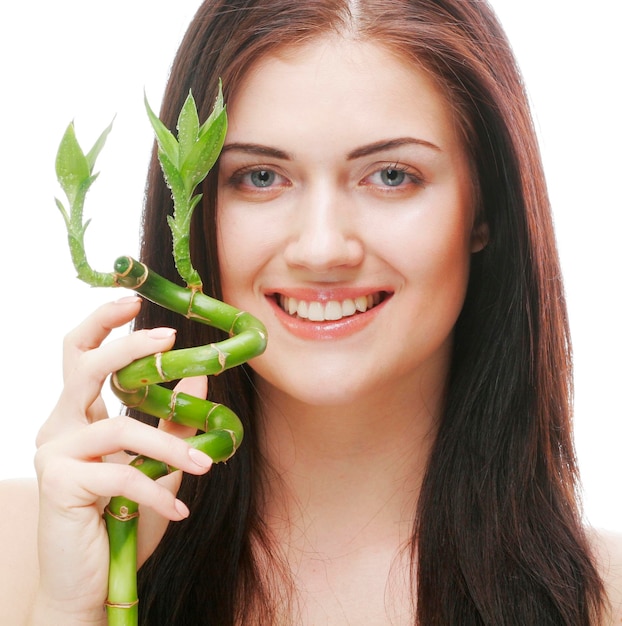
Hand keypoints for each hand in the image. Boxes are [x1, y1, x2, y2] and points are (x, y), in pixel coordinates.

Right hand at [30, 296, 210, 622]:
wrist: (91, 583)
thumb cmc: (122, 519)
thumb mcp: (157, 463)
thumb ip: (172, 422)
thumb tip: (200, 377)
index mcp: (78, 415)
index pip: (80, 354)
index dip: (103, 324)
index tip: (133, 301)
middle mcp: (59, 426)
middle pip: (85, 366)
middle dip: (128, 346)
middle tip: (169, 338)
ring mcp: (54, 453)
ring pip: (118, 428)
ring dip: (170, 449)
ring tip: (204, 468)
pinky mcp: (58, 484)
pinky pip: (120, 474)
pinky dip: (156, 491)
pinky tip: (177, 512)